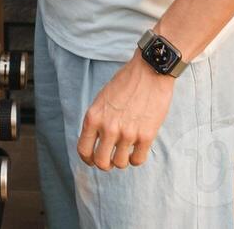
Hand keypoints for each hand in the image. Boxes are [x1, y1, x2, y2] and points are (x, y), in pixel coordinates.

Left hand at [76, 55, 174, 169]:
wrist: (150, 70)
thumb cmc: (126, 81)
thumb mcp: (102, 98)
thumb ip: (98, 119)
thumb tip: (96, 141)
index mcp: (93, 117)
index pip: (83, 150)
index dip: (87, 159)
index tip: (93, 160)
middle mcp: (108, 127)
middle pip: (101, 162)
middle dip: (105, 164)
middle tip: (111, 159)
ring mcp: (128, 133)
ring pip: (120, 163)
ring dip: (122, 160)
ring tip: (126, 150)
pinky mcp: (146, 135)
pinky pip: (137, 160)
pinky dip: (136, 158)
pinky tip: (137, 149)